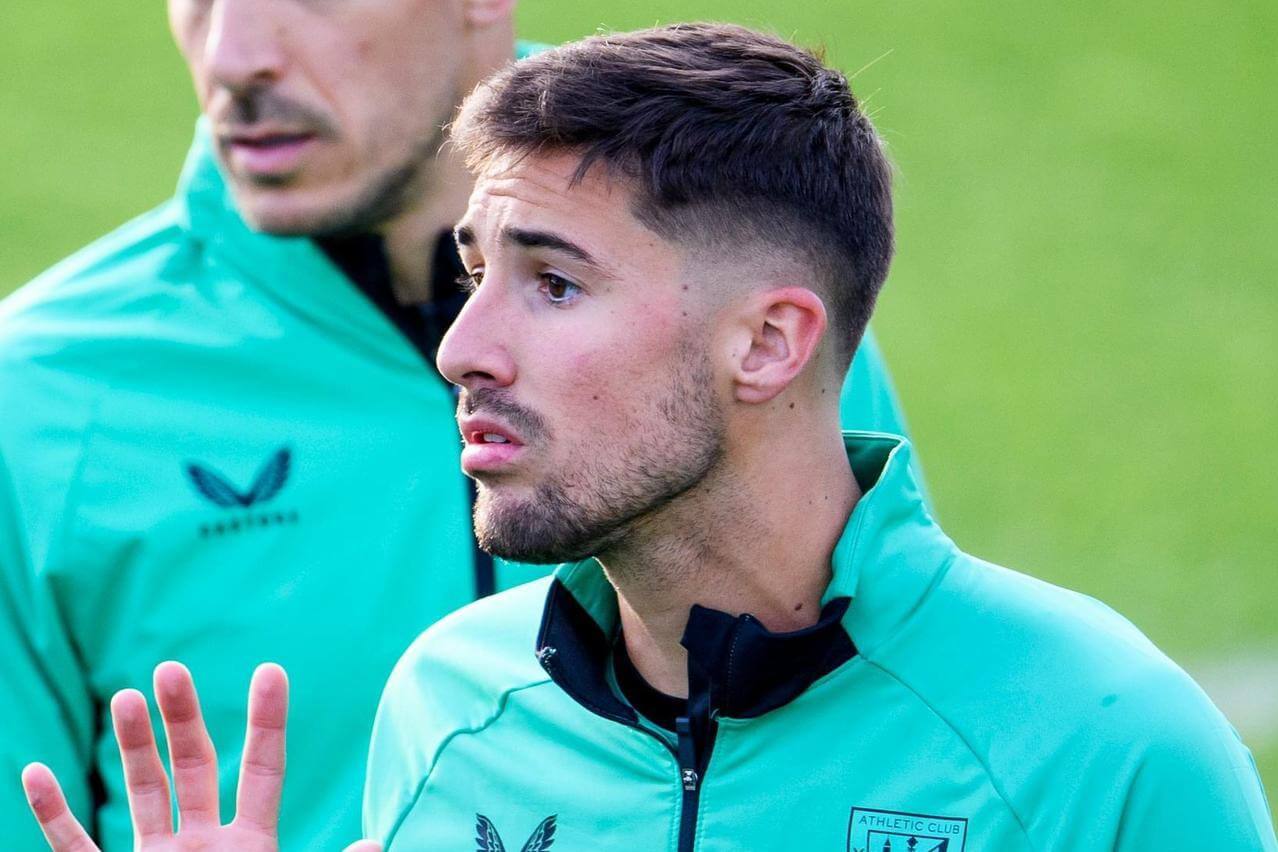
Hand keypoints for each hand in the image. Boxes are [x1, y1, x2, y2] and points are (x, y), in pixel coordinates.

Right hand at [21, 661, 379, 851]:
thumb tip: (376, 843)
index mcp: (252, 844)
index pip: (262, 768)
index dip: (267, 721)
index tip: (271, 670)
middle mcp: (202, 845)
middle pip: (194, 766)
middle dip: (182, 719)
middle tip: (171, 669)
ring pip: (142, 792)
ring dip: (131, 747)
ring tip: (125, 696)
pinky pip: (75, 847)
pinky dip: (53, 814)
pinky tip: (36, 773)